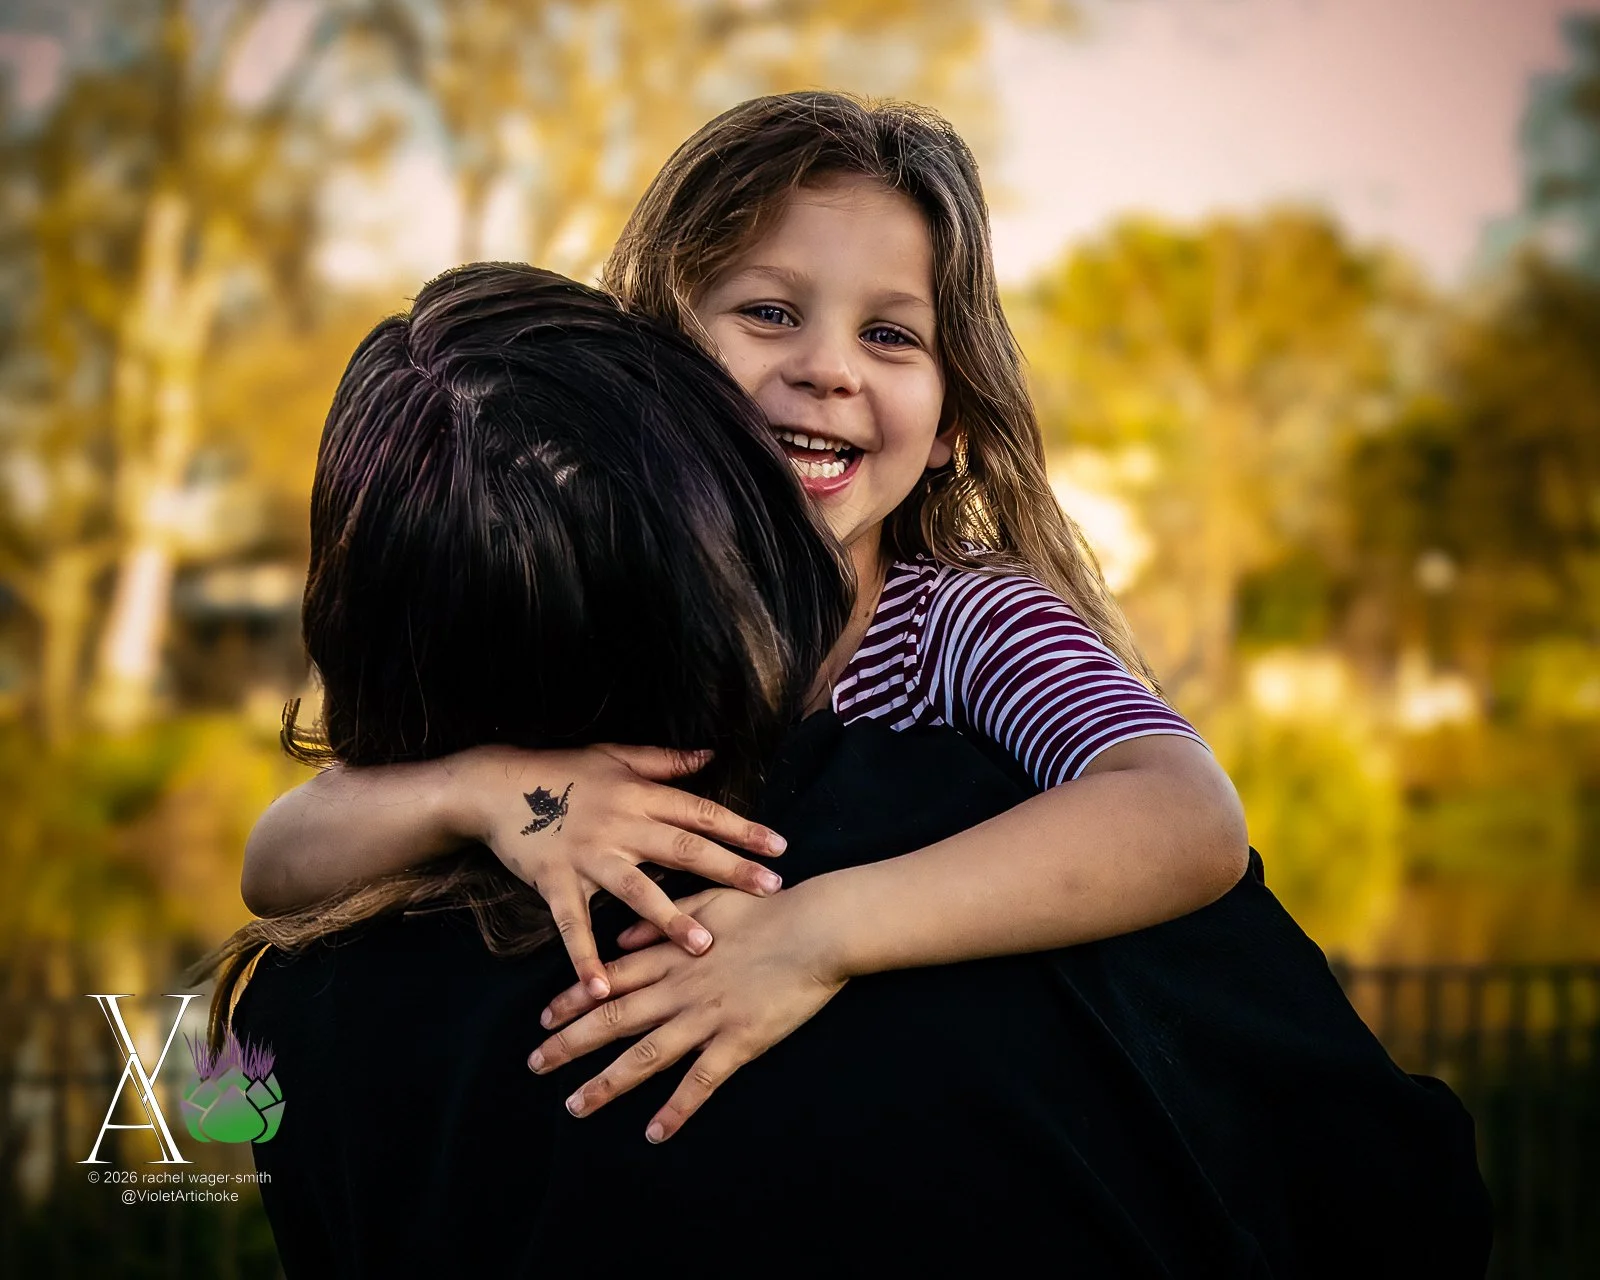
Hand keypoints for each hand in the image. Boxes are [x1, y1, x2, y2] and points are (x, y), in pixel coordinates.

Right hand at [447, 744, 786, 997]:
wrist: (495, 786)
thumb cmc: (562, 770)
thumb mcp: (616, 756)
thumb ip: (665, 762)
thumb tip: (710, 754)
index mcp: (638, 796)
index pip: (700, 813)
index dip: (741, 829)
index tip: (780, 848)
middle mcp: (619, 825)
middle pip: (682, 849)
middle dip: (728, 870)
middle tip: (769, 889)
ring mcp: (587, 856)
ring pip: (636, 890)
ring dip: (670, 919)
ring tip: (704, 947)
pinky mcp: (554, 881)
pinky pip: (572, 925)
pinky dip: (585, 958)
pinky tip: (602, 990)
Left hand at [526, 885, 846, 1142]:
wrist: (819, 926)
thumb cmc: (771, 907)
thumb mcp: (711, 897)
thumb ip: (665, 918)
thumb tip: (626, 936)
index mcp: (673, 953)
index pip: (612, 978)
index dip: (575, 999)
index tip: (543, 1018)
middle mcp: (680, 988)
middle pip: (614, 1018)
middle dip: (570, 1043)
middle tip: (535, 1064)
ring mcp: (707, 1016)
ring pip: (645, 1055)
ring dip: (607, 1082)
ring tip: (575, 1106)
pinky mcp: (739, 1040)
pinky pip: (701, 1081)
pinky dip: (676, 1109)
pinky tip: (655, 1133)